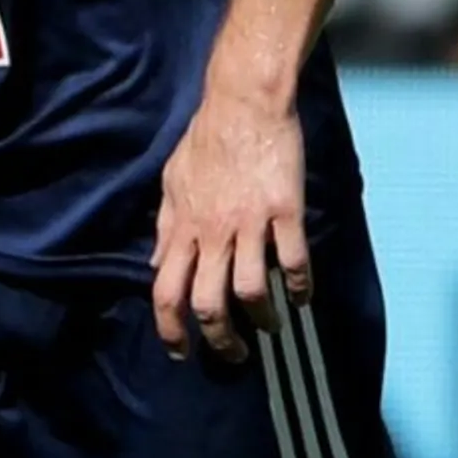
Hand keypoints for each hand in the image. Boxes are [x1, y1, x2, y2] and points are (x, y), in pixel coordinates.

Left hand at [149, 84, 309, 361]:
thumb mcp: (172, 182)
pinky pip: (294, 260)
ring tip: (270, 325)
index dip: (170, 330)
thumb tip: (154, 265)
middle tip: (233, 354)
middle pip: (208, 303)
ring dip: (262, 318)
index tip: (180, 352)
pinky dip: (301, 286)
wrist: (244, 103)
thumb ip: (166, 227)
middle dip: (219, 339)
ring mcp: (250, 222)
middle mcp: (213, 231)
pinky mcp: (284, 211)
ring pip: (251, 290)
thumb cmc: (207, 139)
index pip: (166, 291)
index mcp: (184, 227)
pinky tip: (303, 295)